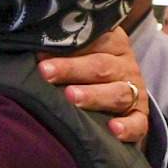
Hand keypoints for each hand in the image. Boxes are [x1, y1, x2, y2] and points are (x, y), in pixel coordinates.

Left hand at [40, 28, 150, 146]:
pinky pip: (138, 123)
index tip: (40, 52)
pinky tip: (113, 129)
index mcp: (112, 43)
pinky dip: (127, 127)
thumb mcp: (81, 51)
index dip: (67, 45)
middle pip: (100, 66)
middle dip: (71, 69)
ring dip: (93, 95)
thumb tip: (28, 45)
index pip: (94, 39)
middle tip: (46, 72)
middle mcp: (125, 65)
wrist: (121, 92)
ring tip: (71, 97)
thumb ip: (63, 47)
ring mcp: (135, 91)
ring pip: (117, 93)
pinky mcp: (140, 116)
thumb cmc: (89, 68)